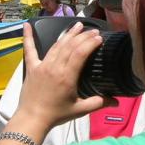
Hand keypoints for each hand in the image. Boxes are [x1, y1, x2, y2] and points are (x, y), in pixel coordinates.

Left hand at [11, 22, 109, 136]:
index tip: (99, 38)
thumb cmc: (56, 114)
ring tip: (77, 25)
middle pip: (70, 46)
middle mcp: (54, 67)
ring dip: (68, 34)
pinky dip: (28, 37)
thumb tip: (117, 101)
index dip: (90, 43)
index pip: (80, 53)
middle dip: (83, 36)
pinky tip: (27, 25)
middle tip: (93, 30)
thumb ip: (98, 103)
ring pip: (56, 45)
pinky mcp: (31, 67)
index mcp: (67, 76)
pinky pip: (30, 50)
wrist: (32, 119)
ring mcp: (42, 65)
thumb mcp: (80, 110)